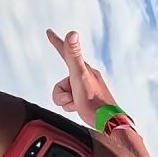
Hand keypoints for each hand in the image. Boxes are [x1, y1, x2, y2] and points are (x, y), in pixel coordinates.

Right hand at [45, 28, 150, 156]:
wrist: (108, 123)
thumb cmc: (94, 102)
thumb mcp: (80, 77)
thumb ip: (74, 56)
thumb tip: (72, 33)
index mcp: (84, 69)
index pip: (67, 52)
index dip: (57, 42)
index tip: (49, 33)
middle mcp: (85, 76)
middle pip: (61, 82)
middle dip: (61, 94)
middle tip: (72, 99)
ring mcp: (86, 88)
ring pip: (64, 93)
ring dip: (67, 102)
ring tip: (78, 105)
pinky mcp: (87, 99)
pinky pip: (71, 101)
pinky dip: (72, 106)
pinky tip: (80, 109)